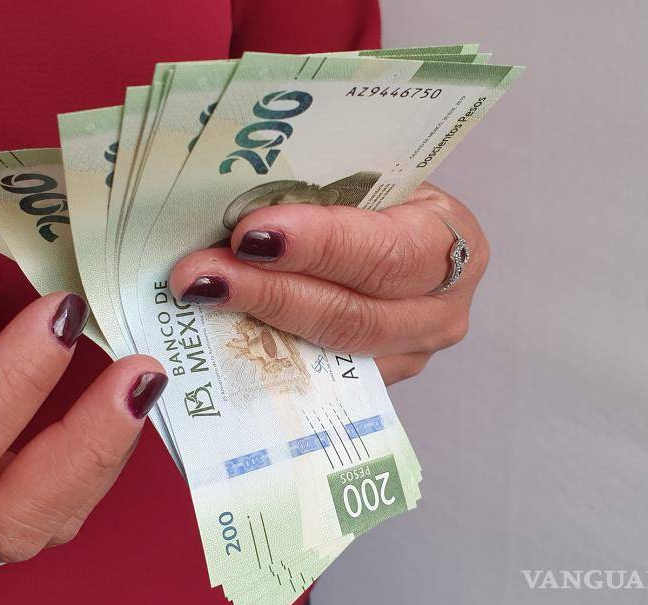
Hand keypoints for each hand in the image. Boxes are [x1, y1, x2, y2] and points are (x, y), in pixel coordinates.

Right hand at [0, 239, 166, 560]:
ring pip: (35, 527)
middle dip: (86, 449)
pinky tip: (113, 406)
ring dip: (100, 459)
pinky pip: (44, 512)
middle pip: (4, 519)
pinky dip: (90, 463)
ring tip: (139, 386)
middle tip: (140, 375)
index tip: (63, 311)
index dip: (15, 380)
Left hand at [170, 182, 487, 384]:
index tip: (250, 236)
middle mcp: (440, 306)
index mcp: (448, 238)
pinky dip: (266, 352)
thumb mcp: (361, 180)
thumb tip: (232, 210)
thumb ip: (314, 197)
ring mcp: (411, 353)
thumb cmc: (375, 197)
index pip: (384, 251)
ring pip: (331, 352)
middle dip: (270, 293)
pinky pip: (319, 377)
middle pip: (353, 315)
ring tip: (199, 296)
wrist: (393, 232)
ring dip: (256, 324)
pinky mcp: (376, 381)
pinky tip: (217, 330)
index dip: (318, 245)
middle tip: (201, 275)